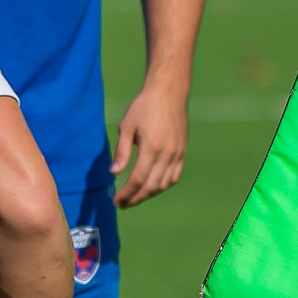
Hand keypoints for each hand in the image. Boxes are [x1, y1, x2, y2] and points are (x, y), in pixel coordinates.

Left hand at [112, 81, 187, 206]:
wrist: (169, 93)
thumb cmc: (144, 107)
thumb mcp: (127, 126)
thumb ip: (121, 152)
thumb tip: (114, 173)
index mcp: (152, 147)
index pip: (138, 179)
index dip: (126, 193)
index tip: (115, 201)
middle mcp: (168, 153)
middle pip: (151, 186)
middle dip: (135, 198)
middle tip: (122, 204)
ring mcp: (178, 153)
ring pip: (164, 184)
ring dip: (149, 194)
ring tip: (135, 197)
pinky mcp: (182, 151)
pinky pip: (174, 176)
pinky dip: (163, 185)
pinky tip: (152, 187)